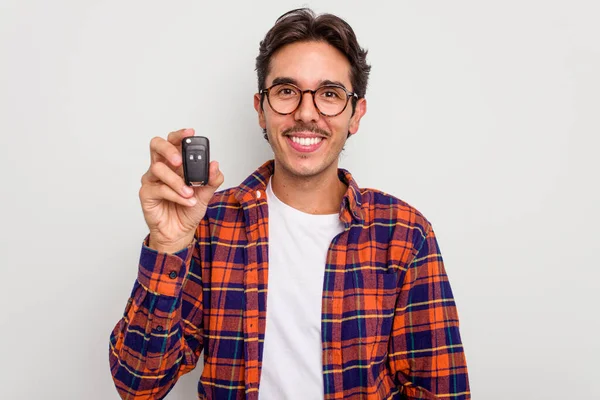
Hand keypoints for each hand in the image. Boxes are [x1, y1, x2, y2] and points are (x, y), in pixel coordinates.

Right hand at [139, 128, 223, 252]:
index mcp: (175, 164)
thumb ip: (212, 179)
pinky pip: (159, 189)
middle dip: (169, 149)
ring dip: (177, 181)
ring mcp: (152, 180)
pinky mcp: (147, 194)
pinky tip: (187, 201)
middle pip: (156, 145)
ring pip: (158, 169)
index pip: (173, 142)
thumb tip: (215, 165)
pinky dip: (176, 195)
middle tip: (180, 161)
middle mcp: (162, 168)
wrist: (180, 232)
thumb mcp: (206, 194)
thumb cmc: (188, 209)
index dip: (180, 135)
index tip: (191, 133)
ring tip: (190, 193)